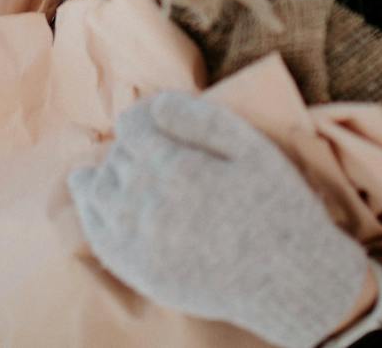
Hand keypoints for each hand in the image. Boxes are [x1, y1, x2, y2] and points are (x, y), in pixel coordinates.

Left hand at [66, 90, 372, 347]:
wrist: (288, 280)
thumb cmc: (277, 206)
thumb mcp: (252, 147)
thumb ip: (200, 118)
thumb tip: (155, 102)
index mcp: (175, 168)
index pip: (132, 127)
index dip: (143, 118)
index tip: (155, 121)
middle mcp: (148, 204)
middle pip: (117, 159)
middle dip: (130, 147)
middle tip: (150, 147)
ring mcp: (139, 242)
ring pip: (98, 196)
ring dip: (104, 177)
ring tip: (119, 171)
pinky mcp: (140, 272)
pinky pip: (100, 238)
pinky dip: (93, 216)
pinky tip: (99, 207)